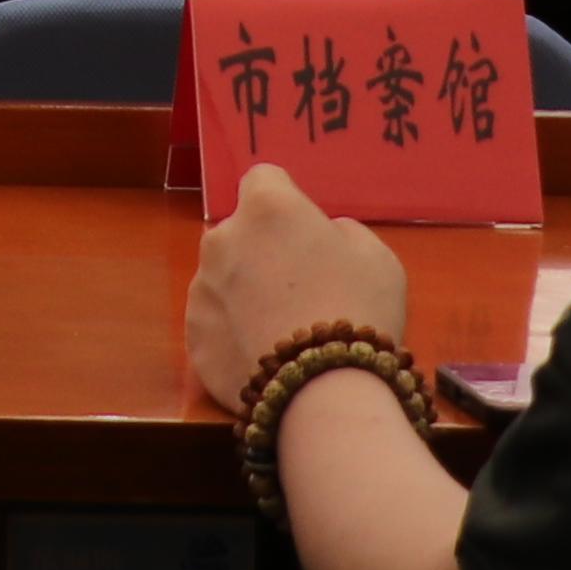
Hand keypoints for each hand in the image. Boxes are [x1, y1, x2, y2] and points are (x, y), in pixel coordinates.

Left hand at [185, 165, 412, 407]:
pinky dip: (233, 332)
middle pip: (240, 231)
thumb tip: (325, 234)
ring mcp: (202, 286)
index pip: (265, 179)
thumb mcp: (377, 258)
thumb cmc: (358, 312)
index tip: (304, 230)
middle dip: (263, 249)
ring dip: (244, 290)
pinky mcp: (193, 334)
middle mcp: (222, 237)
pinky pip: (215, 322)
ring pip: (223, 277)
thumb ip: (344, 233)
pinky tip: (266, 356)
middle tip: (299, 287)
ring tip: (283, 329)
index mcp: (267, 208)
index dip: (287, 202)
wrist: (323, 390)